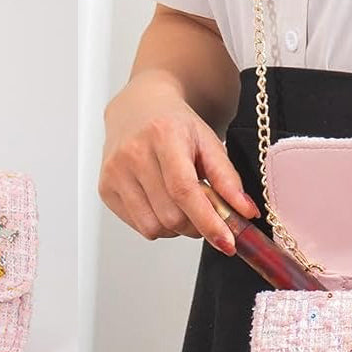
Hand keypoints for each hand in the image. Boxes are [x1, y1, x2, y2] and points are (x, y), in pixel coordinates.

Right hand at [99, 70, 257, 253]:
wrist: (139, 109)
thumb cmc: (175, 125)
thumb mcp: (208, 142)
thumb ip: (228, 179)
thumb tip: (246, 212)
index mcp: (163, 135)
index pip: (184, 190)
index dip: (207, 221)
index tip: (227, 242)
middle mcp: (133, 153)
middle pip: (170, 215)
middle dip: (196, 225)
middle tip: (206, 213)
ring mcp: (114, 172)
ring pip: (153, 227)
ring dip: (175, 227)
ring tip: (181, 205)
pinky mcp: (105, 188)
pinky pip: (138, 226)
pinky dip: (157, 224)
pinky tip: (161, 202)